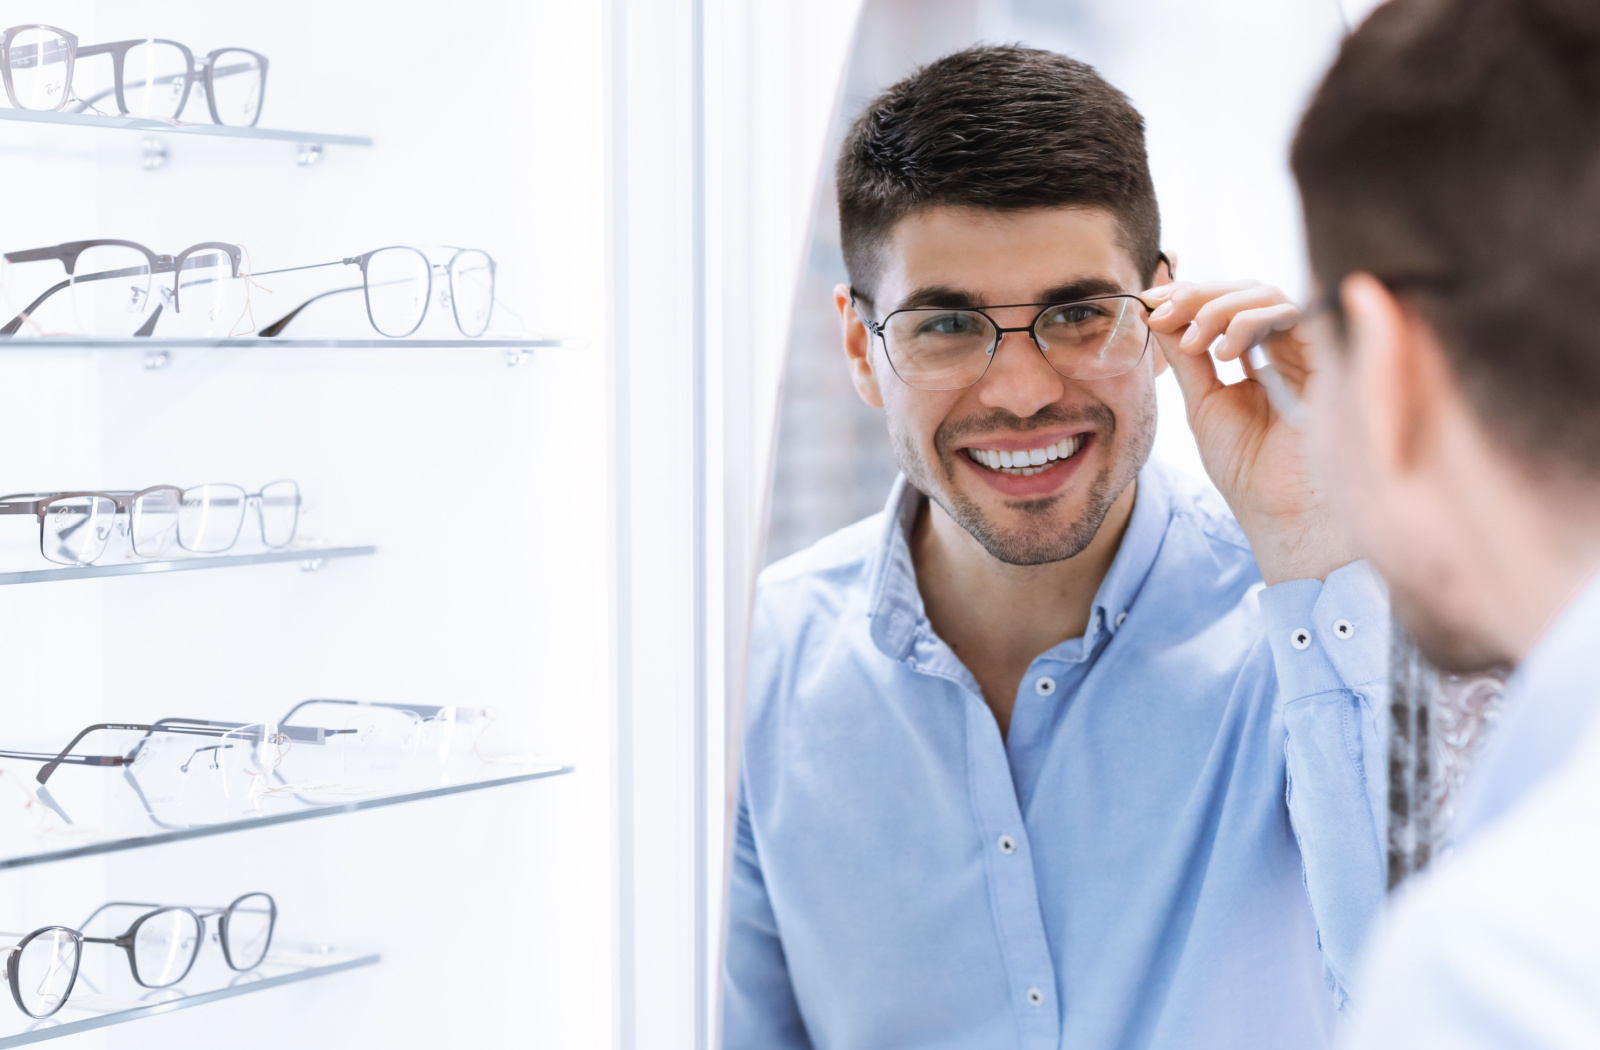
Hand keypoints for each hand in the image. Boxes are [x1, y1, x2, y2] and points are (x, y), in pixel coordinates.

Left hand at [1143, 280, 1354, 584]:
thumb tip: (1156, 312)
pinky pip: (1292, 309)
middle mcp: (1288, 349)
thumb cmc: (1249, 469)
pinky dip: (1249, 320)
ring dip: (1218, 307)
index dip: (1187, 296)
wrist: (1282, 512)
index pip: (1227, 306)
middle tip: (1160, 311)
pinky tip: (1225, 353)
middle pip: (1245, 290)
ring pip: (1266, 292)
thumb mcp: (1204, 402)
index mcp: (1260, 359)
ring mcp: (1309, 350)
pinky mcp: (1329, 355)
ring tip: (1191, 343)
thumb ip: (1187, 357)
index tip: (1148, 301)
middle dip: (1197, 294)